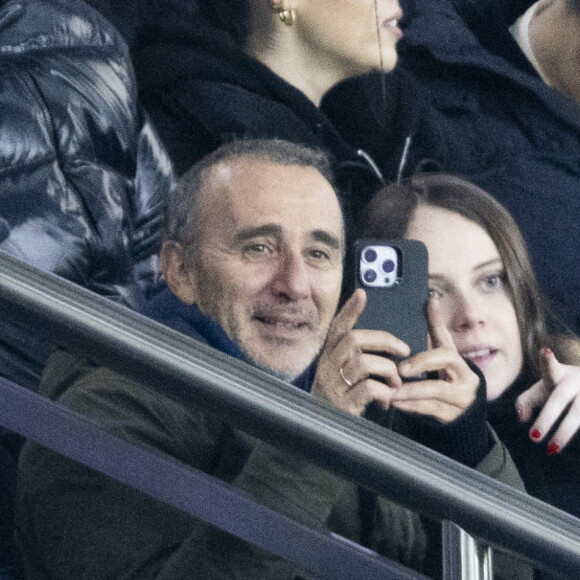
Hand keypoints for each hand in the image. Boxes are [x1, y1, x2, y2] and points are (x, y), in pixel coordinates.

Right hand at [311, 289, 410, 416]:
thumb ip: (357, 359)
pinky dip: (384, 393)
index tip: (362, 293)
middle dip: (384, 341)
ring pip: (364, 363)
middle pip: (354, 340)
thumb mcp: (345, 376)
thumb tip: (387, 343)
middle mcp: (327, 368)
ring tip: (395, 384)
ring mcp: (333, 386)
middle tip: (404, 350)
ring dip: (388, 372)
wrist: (328, 435)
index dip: (349, 310)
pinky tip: (387, 400)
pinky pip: (369, 388)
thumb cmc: (343, 401)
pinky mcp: (343, 404)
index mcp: (329, 357)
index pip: (337, 328)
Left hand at [390, 298, 478, 422]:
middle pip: (443, 378)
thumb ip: (437, 329)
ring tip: (390, 393)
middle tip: (397, 374)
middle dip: (419, 375)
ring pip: (435, 396)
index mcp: (460, 364)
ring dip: (410, 394)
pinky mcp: (454, 418)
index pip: (446, 355)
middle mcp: (465, 382)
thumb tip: (432, 300)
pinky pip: (432, 412)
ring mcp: (461, 401)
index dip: (425, 359)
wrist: (466, 411)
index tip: (403, 365)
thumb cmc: (449, 377)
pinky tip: (397, 405)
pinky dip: (412, 408)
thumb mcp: (444, 354)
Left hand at [516, 348, 579, 453]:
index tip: (545, 351)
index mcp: (559, 374)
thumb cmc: (559, 389)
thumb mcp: (542, 390)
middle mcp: (576, 381)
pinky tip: (569, 451)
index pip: (551, 367)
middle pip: (559, 398)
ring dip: (565, 432)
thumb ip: (525, 401)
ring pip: (578, 414)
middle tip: (533, 438)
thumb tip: (521, 419)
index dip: (548, 360)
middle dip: (546, 418)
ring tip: (551, 449)